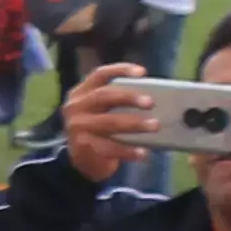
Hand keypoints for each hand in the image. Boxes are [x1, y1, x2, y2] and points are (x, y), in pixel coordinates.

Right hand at [54, 54, 157, 176]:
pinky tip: (143, 153)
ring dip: (134, 124)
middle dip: (129, 97)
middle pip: (103, 96)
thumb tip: (155, 99)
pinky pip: (109, 147)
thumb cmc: (99, 129)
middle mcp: (76, 106)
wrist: (81, 159)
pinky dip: (128, 150)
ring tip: (154, 126)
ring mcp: (77, 127)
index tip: (142, 72)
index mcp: (81, 92)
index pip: (99, 74)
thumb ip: (119, 102)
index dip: (120, 70)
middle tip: (151, 103)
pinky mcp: (82, 146)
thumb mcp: (102, 111)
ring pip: (108, 122)